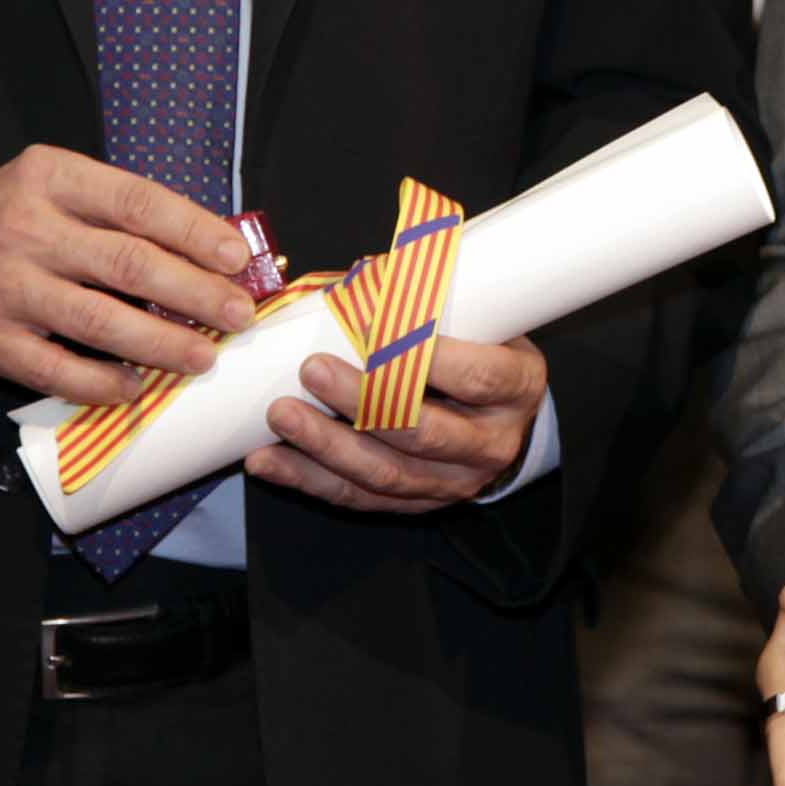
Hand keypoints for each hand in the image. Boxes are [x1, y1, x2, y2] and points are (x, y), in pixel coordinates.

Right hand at [0, 146, 257, 401]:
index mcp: (51, 179)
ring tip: (202, 356)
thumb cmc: (5, 221)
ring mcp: (4, 288)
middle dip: (194, 292)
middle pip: (127, 263)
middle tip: (237, 314)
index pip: (137, 202)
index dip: (194, 231)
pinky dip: (102, 383)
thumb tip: (210, 247)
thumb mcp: (54, 190)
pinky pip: (56, 369)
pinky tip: (135, 387)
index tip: (237, 257)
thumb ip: (118, 212)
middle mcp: (26, 229)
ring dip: (160, 342)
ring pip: (98, 321)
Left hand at [248, 333, 547, 514]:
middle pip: (424, 431)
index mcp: (516, 388)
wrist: (508, 419)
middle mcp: (491, 442)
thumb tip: (353, 281)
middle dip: (362, 403)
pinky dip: (309, 479)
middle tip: (312, 370)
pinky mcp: (418, 504)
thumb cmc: (484, 351)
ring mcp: (454, 482)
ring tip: (281, 415)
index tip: (381, 334)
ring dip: (326, 446)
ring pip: (386, 473)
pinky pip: (358, 497)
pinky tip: (268, 461)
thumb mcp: (483, 321)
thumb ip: (427, 304)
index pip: (478, 377)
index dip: (431, 360)